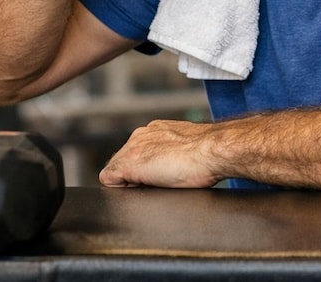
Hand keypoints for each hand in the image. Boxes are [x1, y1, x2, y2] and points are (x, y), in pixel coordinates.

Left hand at [99, 119, 221, 187]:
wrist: (212, 150)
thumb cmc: (209, 155)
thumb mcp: (190, 149)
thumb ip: (177, 151)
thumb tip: (179, 165)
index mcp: (156, 131)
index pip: (138, 153)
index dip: (144, 171)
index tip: (160, 179)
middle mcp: (141, 135)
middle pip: (124, 160)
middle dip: (134, 176)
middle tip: (157, 184)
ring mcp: (132, 148)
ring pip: (116, 170)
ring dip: (130, 182)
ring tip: (153, 187)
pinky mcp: (127, 164)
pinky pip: (108, 179)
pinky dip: (121, 190)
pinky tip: (142, 190)